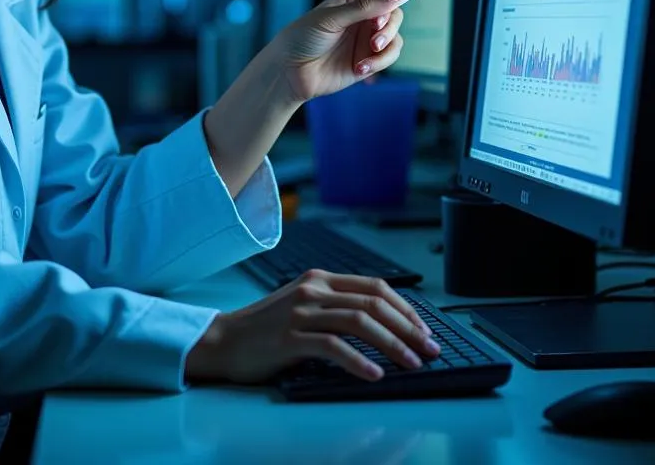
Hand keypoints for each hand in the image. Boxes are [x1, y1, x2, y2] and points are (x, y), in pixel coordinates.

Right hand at [184, 269, 440, 383]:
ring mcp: (301, 312)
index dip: (406, 309)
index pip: (375, 286)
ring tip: (411, 364)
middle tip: (430, 350)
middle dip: (408, 328)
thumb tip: (385, 327)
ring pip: (359, 321)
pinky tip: (375, 375)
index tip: (425, 332)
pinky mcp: (289, 337)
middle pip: (373, 302)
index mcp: (320, 279)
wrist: (225, 341)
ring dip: (392, 344)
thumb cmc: (267, 330)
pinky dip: (358, 361)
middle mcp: (313, 290)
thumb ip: (336, 308)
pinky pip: (332, 346)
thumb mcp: (304, 308)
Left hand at [273, 0, 406, 103]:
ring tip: (366, 59)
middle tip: (375, 39)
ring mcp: (365, 42)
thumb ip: (365, 7)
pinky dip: (379, 63)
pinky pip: (387, 59)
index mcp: (353, 3)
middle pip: (394, 17)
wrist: (288, 72)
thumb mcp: (332, 18)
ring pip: (395, 40)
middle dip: (389, 28)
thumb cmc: (303, 37)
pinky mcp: (367, 63)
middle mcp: (362, 21)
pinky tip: (359, 68)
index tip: (398, 1)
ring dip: (386, 48)